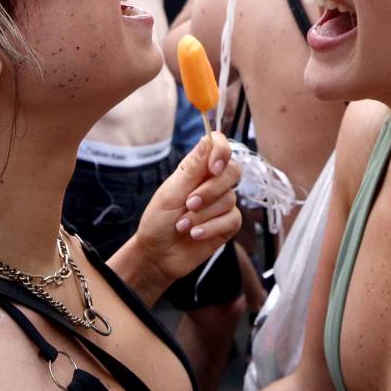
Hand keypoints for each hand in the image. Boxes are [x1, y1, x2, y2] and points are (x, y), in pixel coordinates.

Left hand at [127, 132, 241, 286]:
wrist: (157, 255)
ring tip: (182, 225)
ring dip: (203, 215)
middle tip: (189, 204)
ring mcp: (222, 203)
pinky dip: (211, 227)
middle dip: (210, 191)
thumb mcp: (171, 192)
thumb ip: (193, 167)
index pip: (219, 146)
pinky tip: (195, 235)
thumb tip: (209, 136)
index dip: (221, 151)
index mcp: (197, 168)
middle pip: (232, 172)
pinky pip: (232, 219)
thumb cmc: (159, 221)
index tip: (213, 167)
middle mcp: (212, 183)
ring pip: (229, 199)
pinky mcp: (227, 224)